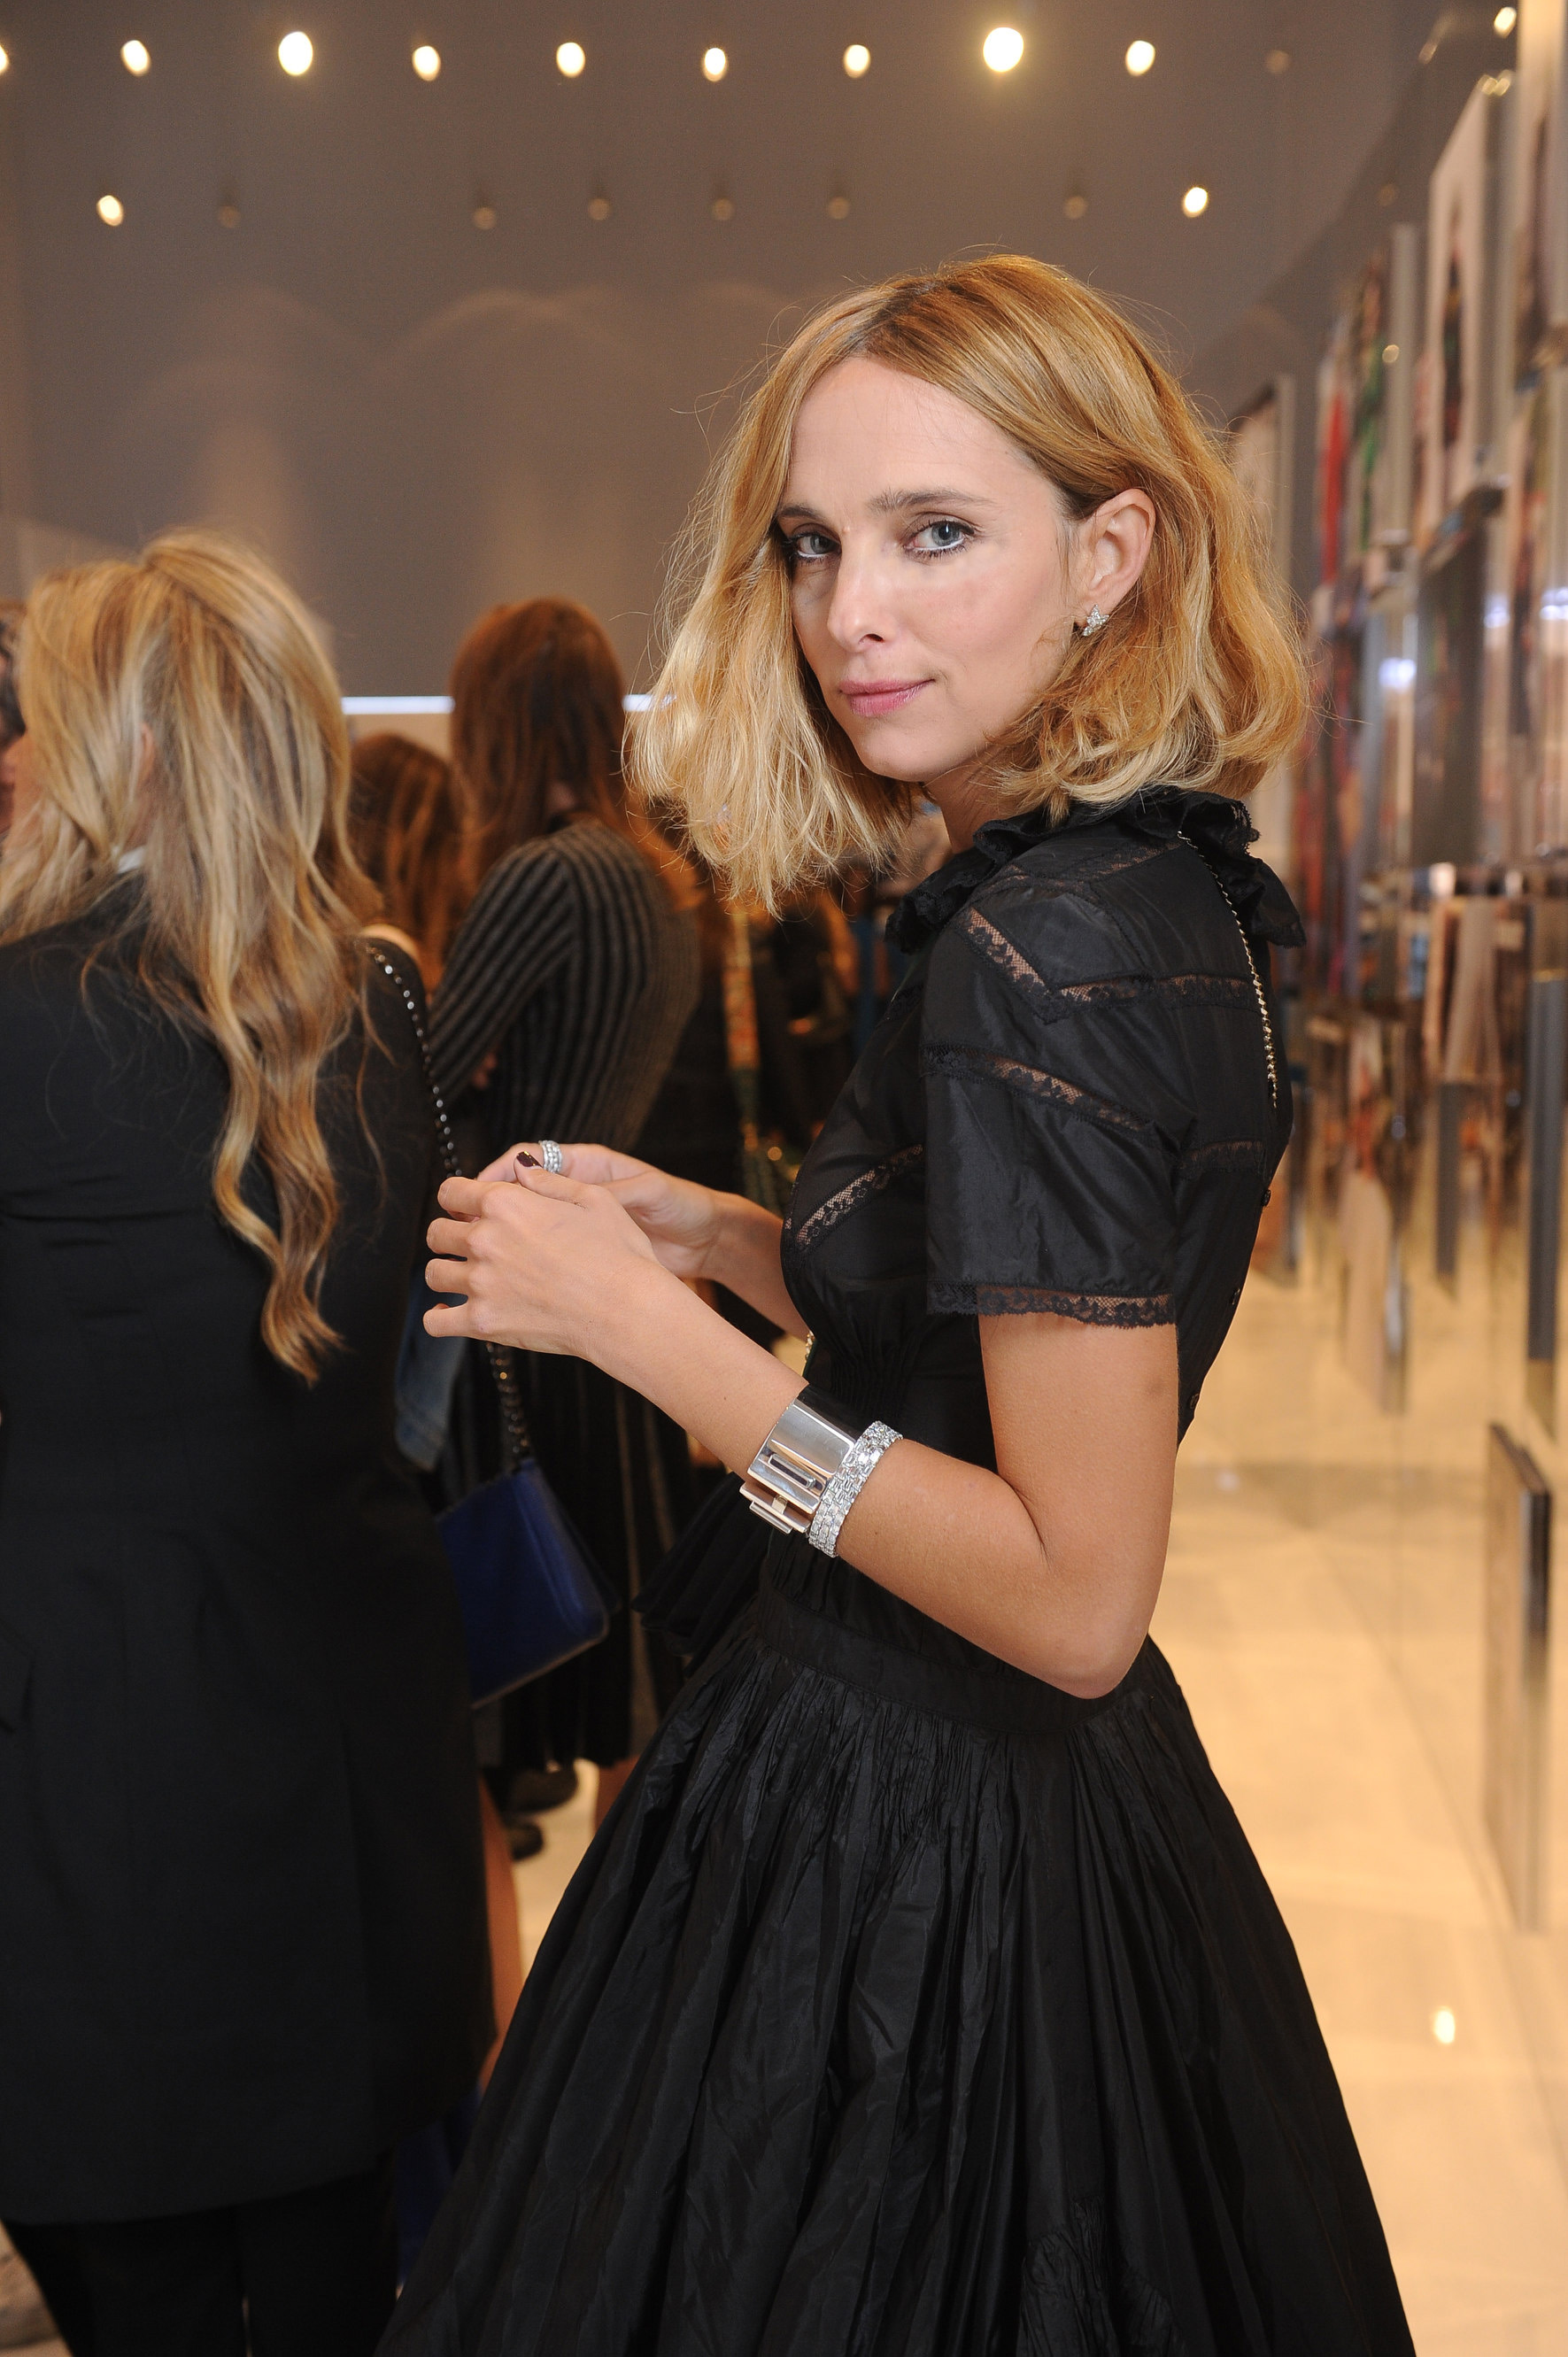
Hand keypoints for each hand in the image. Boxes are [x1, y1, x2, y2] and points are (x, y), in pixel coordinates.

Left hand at [425, 1167, 666, 1355]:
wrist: (627, 1311)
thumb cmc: (619, 1255)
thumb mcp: (594, 1199)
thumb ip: (548, 1181)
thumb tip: (521, 1167)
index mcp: (507, 1204)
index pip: (451, 1191)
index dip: (457, 1198)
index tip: (466, 1209)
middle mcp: (485, 1240)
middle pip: (436, 1232)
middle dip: (449, 1235)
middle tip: (468, 1245)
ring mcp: (481, 1283)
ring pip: (434, 1274)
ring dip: (446, 1273)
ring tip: (465, 1279)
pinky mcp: (484, 1322)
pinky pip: (436, 1322)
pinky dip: (438, 1318)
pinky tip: (450, 1314)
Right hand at [475, 1142, 723, 1282]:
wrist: (706, 1241)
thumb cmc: (681, 1207)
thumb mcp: (646, 1191)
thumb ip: (604, 1187)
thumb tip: (556, 1184)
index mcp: (587, 1168)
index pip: (530, 1161)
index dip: (499, 1173)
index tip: (476, 1190)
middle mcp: (575, 1196)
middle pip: (515, 1196)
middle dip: (487, 1210)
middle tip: (466, 1226)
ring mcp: (574, 1226)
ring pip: (522, 1229)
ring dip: (498, 1239)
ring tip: (476, 1255)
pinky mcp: (580, 1254)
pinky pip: (542, 1256)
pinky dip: (522, 1265)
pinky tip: (506, 1280)